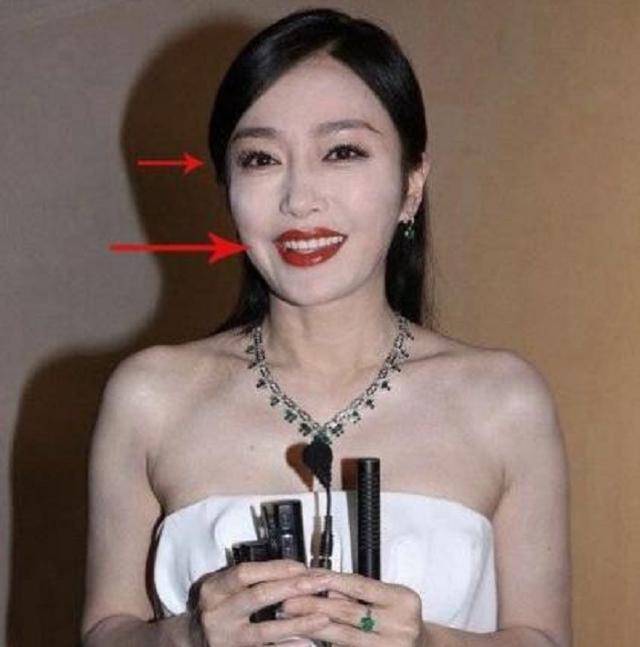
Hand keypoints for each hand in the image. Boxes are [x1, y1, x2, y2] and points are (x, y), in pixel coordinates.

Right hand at [189, 559, 332, 645]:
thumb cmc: (218, 607)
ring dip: (297, 623)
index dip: (276, 568)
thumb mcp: (224, 588)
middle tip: (319, 583)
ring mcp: (225, 639)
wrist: (190, 640)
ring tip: (323, 618)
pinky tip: (306, 644)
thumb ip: (251, 580)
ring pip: (264, 630)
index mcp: (214, 589)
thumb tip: (295, 572)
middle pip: (258, 597)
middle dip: (292, 588)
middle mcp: (216, 613)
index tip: (302, 567)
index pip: (246, 573)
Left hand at [279, 568, 428, 645]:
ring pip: (343, 636)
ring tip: (291, 618)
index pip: (360, 585)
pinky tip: (308, 638)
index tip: (305, 576)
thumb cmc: (401, 616)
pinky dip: (326, 644)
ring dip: (313, 626)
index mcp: (403, 600)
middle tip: (287, 599)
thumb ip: (359, 592)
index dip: (330, 580)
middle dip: (314, 605)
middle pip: (348, 612)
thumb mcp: (388, 596)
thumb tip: (325, 587)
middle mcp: (400, 625)